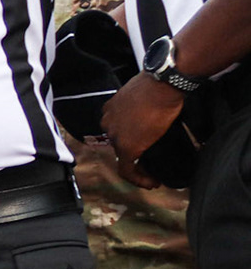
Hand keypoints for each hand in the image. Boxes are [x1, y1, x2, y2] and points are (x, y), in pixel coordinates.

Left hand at [102, 72, 183, 188]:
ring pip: (123, 157)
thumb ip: (140, 106)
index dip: (129, 140)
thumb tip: (154, 110)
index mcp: (110, 110)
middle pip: (120, 143)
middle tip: (149, 165)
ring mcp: (115, 135)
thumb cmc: (158, 85)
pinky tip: (152, 183)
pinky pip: (127, 170)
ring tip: (152, 177)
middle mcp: (108, 123)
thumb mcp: (142, 95)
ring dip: (138, 169)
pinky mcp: (127, 147)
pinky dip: (139, 179)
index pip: (116, 130)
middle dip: (134, 155)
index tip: (143, 147)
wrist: (162, 86)